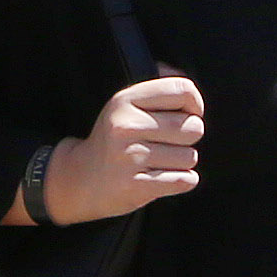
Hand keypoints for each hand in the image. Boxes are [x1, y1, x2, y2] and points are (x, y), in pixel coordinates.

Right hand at [35, 72, 206, 222]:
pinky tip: (159, 178)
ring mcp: (130, 157)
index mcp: (125, 101)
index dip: (195, 105)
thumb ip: (159, 89)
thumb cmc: (114, 140)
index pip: (183, 90)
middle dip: (187, 138)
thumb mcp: (125, 106)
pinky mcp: (137, 186)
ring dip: (181, 163)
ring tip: (157, 162)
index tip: (186, 115)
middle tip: (165, 143)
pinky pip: (186, 180)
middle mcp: (125, 126)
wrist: (80, 179)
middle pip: (193, 127)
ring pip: (190, 157)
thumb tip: (190, 90)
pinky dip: (180, 181)